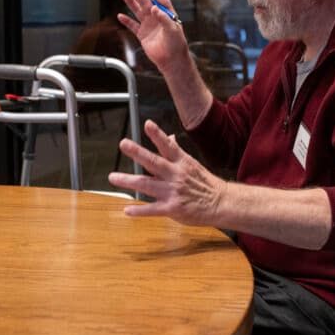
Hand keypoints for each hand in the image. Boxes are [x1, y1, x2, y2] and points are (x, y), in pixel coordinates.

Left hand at [108, 120, 225, 226]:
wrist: (221, 203)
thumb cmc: (205, 183)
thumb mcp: (192, 164)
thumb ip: (176, 153)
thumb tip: (168, 136)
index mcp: (182, 162)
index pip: (168, 145)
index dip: (158, 134)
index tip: (147, 124)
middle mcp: (176, 174)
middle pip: (154, 161)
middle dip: (137, 152)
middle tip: (123, 143)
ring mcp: (173, 192)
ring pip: (147, 184)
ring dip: (129, 180)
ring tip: (113, 177)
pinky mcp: (173, 208)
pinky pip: (152, 209)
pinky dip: (139, 210)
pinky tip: (127, 210)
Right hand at [118, 0, 186, 71]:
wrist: (171, 60)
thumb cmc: (177, 45)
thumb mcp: (173, 30)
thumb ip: (164, 19)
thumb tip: (154, 8)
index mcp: (167, 15)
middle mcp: (157, 18)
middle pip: (146, 3)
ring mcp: (149, 26)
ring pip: (138, 11)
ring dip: (132, 3)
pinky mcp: (143, 35)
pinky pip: (133, 26)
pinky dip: (126, 21)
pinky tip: (120, 15)